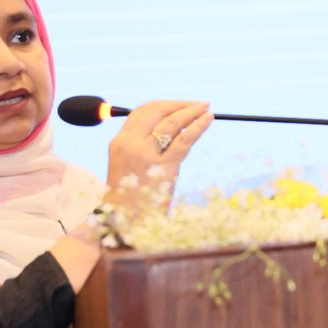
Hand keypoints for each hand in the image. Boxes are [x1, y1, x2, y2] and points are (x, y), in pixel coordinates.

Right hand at [104, 100, 213, 220]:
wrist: (126, 223)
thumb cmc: (131, 195)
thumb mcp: (129, 165)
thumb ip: (143, 145)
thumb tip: (174, 126)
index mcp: (119, 142)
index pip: (141, 112)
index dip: (163, 105)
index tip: (179, 105)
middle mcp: (130, 144)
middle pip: (156, 112)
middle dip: (179, 105)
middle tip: (197, 104)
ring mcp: (146, 155)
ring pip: (171, 123)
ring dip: (191, 111)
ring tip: (205, 108)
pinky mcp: (164, 167)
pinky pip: (184, 140)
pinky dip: (198, 126)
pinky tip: (208, 119)